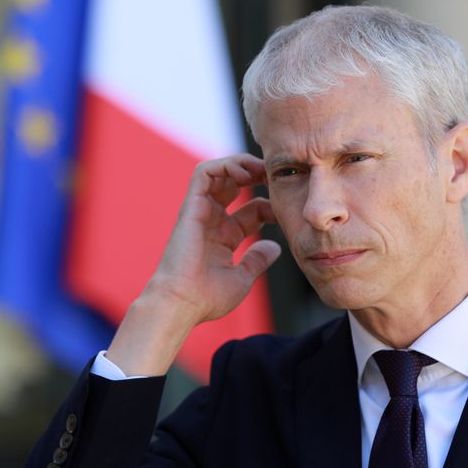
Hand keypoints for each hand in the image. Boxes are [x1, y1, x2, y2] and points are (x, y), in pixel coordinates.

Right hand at [106, 154, 280, 375]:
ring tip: (261, 169)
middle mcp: (212, 220)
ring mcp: (201, 211)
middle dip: (257, 175)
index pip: (252, 210)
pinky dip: (225, 166)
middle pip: (235, 185)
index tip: (285, 211)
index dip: (271, 205)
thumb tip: (275, 247)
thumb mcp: (243, 278)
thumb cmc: (207, 297)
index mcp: (224, 236)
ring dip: (242, 164)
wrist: (182, 303)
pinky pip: (204, 172)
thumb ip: (257, 260)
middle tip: (276, 177)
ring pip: (219, 172)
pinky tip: (245, 174)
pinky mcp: (191, 205)